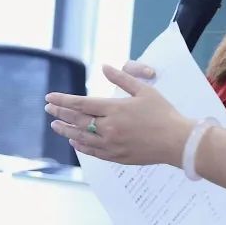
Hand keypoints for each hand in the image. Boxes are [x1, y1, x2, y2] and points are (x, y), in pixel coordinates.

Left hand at [45, 64, 192, 164]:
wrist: (177, 142)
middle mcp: (109, 128)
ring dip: (66, 131)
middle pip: (78, 120)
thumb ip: (122, 78)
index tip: (50, 97)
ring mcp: (111, 144)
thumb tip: (105, 67)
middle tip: (48, 109)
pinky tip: (74, 141)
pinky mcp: (117, 157)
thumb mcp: (144, 90)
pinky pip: (93, 151)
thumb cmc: (163, 113)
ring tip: (55, 126)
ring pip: (82, 137)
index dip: (63, 101)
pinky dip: (81, 146)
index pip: (81, 104)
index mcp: (114, 109)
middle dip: (60, 114)